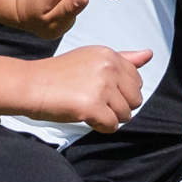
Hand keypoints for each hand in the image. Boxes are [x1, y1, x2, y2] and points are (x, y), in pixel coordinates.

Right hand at [25, 46, 149, 132]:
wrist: (31, 84)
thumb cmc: (59, 74)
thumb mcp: (92, 59)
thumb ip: (123, 58)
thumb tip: (150, 54)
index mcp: (110, 55)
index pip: (137, 80)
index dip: (121, 91)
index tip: (99, 90)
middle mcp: (109, 67)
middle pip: (136, 99)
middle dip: (119, 106)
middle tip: (94, 101)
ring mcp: (102, 87)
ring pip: (126, 114)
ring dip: (110, 117)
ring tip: (88, 108)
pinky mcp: (93, 106)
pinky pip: (112, 126)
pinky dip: (101, 127)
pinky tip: (86, 117)